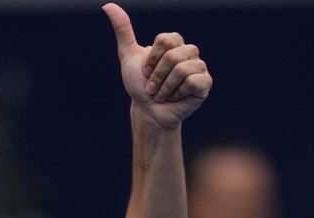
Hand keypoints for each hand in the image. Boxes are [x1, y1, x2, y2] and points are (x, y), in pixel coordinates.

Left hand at [102, 3, 211, 129]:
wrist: (147, 111)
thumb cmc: (138, 85)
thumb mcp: (128, 56)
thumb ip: (123, 30)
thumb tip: (108, 5)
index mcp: (174, 43)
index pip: (165, 39)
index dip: (151, 59)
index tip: (145, 71)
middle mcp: (189, 52)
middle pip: (172, 56)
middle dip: (156, 76)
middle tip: (152, 87)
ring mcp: (199, 67)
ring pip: (181, 70)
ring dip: (164, 87)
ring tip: (162, 94)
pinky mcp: (205, 83)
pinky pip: (192, 82)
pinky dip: (177, 93)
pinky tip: (175, 98)